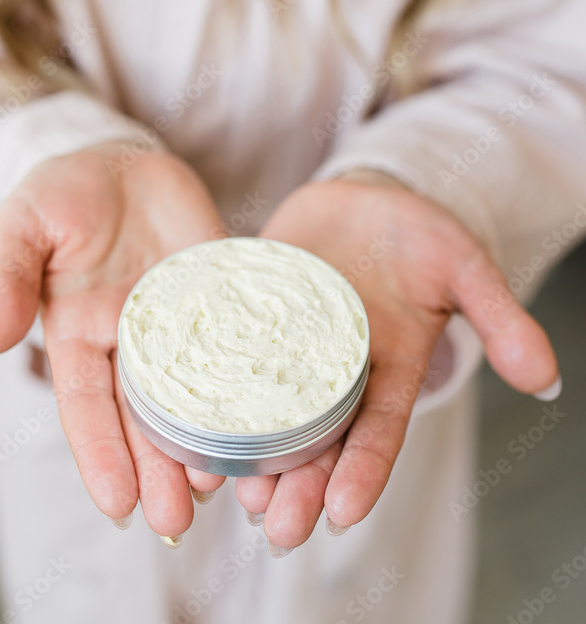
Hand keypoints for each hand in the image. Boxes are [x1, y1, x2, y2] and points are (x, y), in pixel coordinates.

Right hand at [0, 143, 226, 537]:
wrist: (120, 158)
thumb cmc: (63, 192)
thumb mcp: (23, 225)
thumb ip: (9, 280)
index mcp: (80, 333)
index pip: (89, 405)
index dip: (102, 454)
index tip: (119, 506)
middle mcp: (133, 339)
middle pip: (146, 416)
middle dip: (159, 469)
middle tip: (180, 520)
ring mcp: (182, 319)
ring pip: (197, 390)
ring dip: (208, 440)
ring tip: (228, 486)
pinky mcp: (220, 291)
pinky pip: (241, 335)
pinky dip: (253, 374)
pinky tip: (273, 411)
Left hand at [236, 176, 559, 552]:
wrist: (365, 196)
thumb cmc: (420, 235)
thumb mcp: (463, 267)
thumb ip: (499, 317)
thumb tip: (547, 378)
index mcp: (385, 368)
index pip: (377, 430)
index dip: (363, 470)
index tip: (341, 513)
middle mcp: (332, 369)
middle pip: (315, 438)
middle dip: (297, 485)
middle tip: (275, 529)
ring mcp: (286, 344)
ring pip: (263, 408)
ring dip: (246, 452)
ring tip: (223, 490)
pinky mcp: (250, 312)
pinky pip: (225, 350)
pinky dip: (204, 383)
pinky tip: (178, 412)